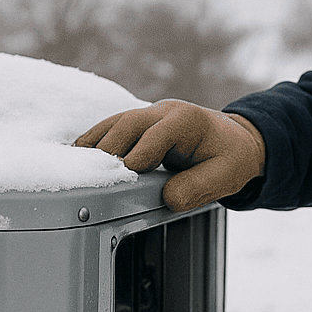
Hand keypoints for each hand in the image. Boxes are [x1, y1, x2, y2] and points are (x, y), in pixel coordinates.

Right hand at [75, 99, 265, 211]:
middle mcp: (163, 112)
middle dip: (109, 148)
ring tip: (76, 167)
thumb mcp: (226, 176)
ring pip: (113, 123)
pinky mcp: (137, 125)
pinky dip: (95, 143)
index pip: (156, 134)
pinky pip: (110, 129)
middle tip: (92, 174)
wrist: (234, 140)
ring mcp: (148, 115)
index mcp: (186, 120)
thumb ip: (197, 188)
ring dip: (94, 144)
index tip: (128, 174)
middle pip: (127, 124)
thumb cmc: (231, 157)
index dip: (141, 154)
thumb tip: (167, 198)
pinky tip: (80, 160)